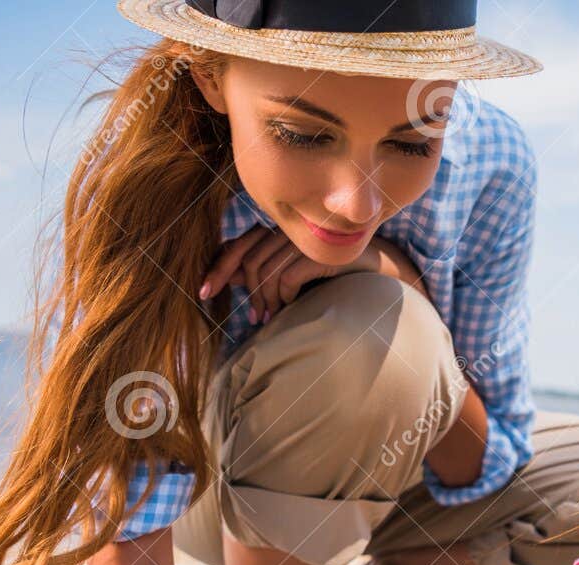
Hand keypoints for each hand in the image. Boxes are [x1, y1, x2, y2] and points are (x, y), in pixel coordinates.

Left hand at [200, 225, 424, 322]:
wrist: (374, 269)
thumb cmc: (330, 272)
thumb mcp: (292, 270)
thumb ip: (262, 271)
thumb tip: (228, 279)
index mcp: (278, 233)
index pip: (238, 246)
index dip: (218, 268)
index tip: (203, 292)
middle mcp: (289, 232)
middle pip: (250, 261)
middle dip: (246, 293)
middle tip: (252, 318)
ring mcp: (305, 240)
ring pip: (266, 271)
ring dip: (266, 300)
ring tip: (271, 318)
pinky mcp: (321, 253)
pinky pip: (288, 277)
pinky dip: (286, 296)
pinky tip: (292, 305)